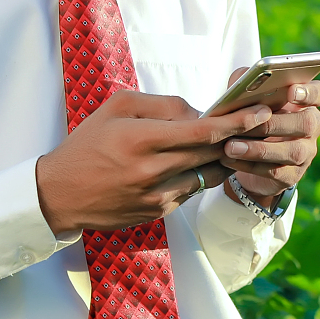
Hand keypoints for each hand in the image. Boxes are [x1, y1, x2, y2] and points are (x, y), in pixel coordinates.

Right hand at [35, 90, 271, 233]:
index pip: (203, 131)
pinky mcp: (158, 212)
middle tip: (261, 123)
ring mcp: (157, 196)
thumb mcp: (118, 108)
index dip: (237, 122)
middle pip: (212, 153)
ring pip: (208, 174)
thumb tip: (201, 111)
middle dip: (240, 137)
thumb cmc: (88, 143)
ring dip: (222, 158)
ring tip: (232, 141)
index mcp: (142, 139)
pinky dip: (199, 174)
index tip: (261, 112)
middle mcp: (153, 171)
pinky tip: (196, 162)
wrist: (58, 195)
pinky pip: (192, 189)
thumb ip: (163, 105)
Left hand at [220, 73, 319, 203]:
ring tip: (230, 146)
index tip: (291, 91)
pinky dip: (251, 165)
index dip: (309, 92)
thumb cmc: (250, 117)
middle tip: (248, 120)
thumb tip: (245, 79)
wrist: (247, 156)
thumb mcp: (248, 97)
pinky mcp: (292, 175)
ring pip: (293, 151)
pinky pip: (276, 172)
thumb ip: (248, 82)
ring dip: (259, 148)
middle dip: (275, 122)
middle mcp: (312, 126)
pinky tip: (229, 159)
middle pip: (307, 122)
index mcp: (306, 102)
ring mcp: (306, 153)